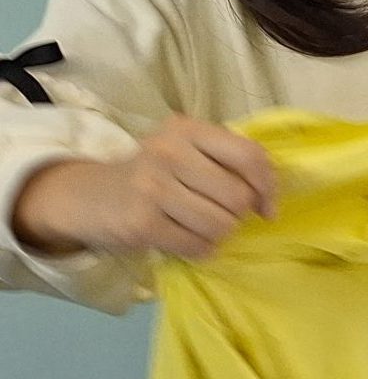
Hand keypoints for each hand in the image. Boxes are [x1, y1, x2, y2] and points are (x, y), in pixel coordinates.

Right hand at [10, 116, 277, 261]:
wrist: (86, 195)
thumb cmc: (153, 174)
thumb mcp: (187, 152)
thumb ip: (228, 162)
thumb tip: (269, 202)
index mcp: (187, 129)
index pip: (250, 156)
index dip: (268, 187)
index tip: (266, 207)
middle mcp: (168, 151)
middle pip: (238, 197)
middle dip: (236, 215)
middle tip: (215, 213)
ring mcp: (151, 187)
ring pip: (221, 225)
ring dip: (218, 234)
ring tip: (197, 226)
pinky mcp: (140, 222)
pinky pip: (197, 246)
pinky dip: (199, 249)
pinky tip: (183, 239)